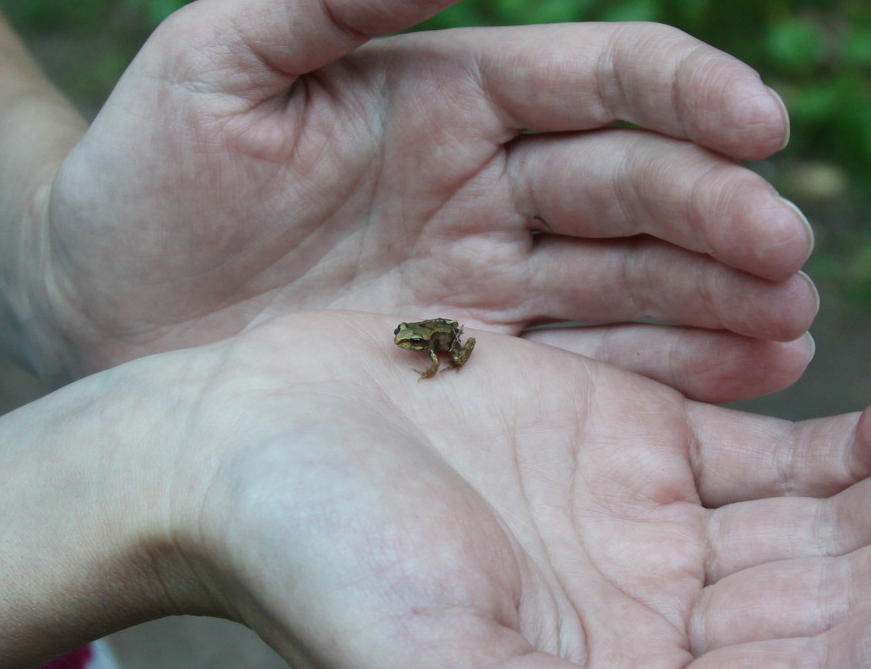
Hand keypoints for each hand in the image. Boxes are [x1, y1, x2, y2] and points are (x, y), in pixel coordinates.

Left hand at [37, 0, 815, 398]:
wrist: (94, 294)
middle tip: (785, 253)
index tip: (758, 124)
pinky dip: (653, 371)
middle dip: (714, 212)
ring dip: (710, 298)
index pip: (591, 77)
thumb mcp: (214, 56)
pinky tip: (728, 382)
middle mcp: (476, 183)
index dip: (681, 93)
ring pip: (621, 280)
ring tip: (788, 330)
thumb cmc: (143, 166)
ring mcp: (474, 277)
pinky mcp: (456, 361)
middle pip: (628, 186)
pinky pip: (573, 361)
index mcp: (439, 93)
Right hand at [126, 311, 870, 668]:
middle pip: (839, 605)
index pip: (807, 663)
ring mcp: (647, 530)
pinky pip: (774, 452)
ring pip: (830, 531)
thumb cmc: (313, 554)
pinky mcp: (624, 438)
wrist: (238, 445)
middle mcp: (656, 625)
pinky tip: (870, 403)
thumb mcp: (439, 659)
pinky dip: (849, 441)